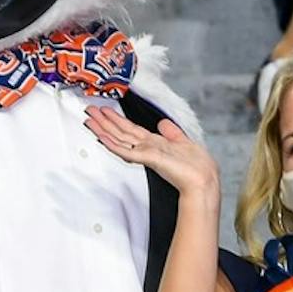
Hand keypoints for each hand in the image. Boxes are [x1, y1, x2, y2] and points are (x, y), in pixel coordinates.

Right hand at [84, 105, 220, 203]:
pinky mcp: (148, 159)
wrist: (203, 181)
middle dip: (104, 122)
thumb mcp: (183, 142)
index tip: (105, 110)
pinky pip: (127, 151)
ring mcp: (146, 154)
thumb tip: (162, 123)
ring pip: (119, 140)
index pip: (130, 129)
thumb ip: (171, 133)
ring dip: (103, 129)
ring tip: (90, 120)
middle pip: (120, 133)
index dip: (117, 120)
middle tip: (89, 111)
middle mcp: (147, 148)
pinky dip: (113, 144)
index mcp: (154, 143)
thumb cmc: (196, 167)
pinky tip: (103, 137)